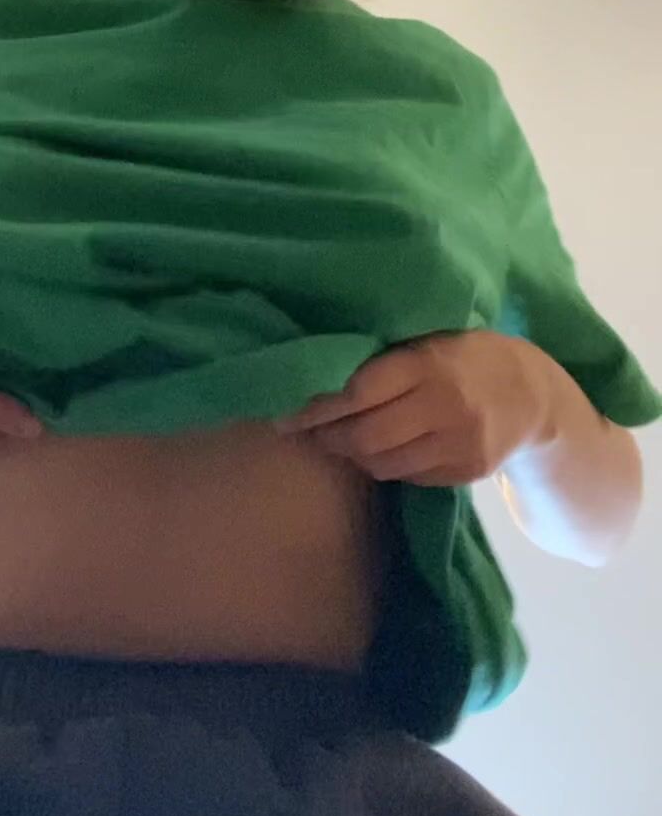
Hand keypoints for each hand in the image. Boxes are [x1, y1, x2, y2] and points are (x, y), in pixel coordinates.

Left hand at [271, 331, 554, 485]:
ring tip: (337, 441)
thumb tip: (316, 376)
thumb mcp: (427, 339)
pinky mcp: (466, 471)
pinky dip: (384, 466)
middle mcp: (444, 405)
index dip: (317, 407)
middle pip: (366, 436)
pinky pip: (408, 477)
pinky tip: (374, 451)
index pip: (358, 393)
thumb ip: (383, 358)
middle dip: (328, 437)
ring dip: (352, 455)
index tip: (286, 413)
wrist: (530, 392)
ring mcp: (459, 443)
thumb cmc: (461, 355)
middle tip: (306, 431)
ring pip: (383, 463)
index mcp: (427, 363)